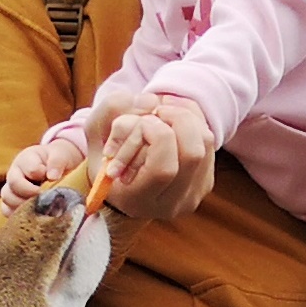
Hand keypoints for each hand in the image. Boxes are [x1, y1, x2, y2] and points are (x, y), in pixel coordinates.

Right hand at [1, 129, 87, 208]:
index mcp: (26, 160)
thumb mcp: (62, 155)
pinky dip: (17, 215)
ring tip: (39, 208)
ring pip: (7, 199)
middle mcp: (14, 173)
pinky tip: (32, 216)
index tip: (52, 178)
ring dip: (22, 206)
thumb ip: (57, 162)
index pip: (30, 169)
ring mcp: (11, 188)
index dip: (41, 176)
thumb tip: (52, 177)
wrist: (57, 166)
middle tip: (44, 198)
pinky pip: (7, 211)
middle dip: (30, 194)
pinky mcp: (12, 202)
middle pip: (13, 184)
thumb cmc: (58, 159)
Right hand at [96, 96, 213, 225]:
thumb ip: (112, 108)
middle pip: (192, 153)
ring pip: (205, 141)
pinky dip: (192, 118)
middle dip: (175, 120)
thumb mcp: (95, 131)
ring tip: (161, 113)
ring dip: (183, 116)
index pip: (163, 169)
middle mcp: (170, 204)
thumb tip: (151, 101)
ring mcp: (193, 194)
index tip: (140, 123)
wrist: (121, 179)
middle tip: (155, 112)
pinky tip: (171, 118)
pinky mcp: (205, 180)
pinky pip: (210, 139)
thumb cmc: (106, 154)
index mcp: (137, 201)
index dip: (154, 134)